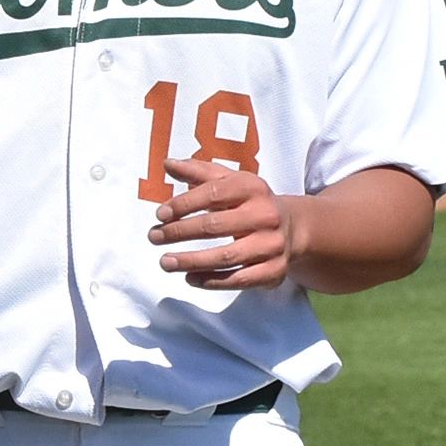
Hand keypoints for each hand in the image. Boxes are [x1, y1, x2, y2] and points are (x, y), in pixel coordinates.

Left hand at [147, 159, 294, 289]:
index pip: (213, 194)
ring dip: (191, 261)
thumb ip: (197, 172)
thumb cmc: (248, 201)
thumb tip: (167, 164)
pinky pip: (239, 280)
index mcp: (253, 187)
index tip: (159, 215)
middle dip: (179, 232)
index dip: (183, 204)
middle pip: (215, 226)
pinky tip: (189, 278)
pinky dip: (212, 281)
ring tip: (165, 262)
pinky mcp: (274, 271)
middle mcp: (266, 215)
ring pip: (226, 257)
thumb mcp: (228, 181)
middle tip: (153, 237)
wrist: (291, 227)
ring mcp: (272, 245)